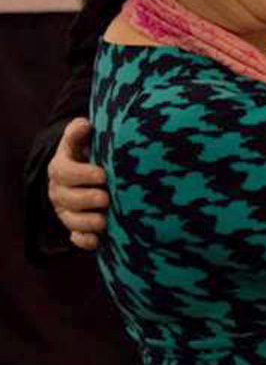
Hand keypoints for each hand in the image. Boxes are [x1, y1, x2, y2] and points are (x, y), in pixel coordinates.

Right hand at [47, 117, 108, 249]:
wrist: (89, 172)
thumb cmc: (89, 153)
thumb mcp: (82, 140)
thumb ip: (79, 132)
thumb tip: (83, 124)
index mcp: (61, 168)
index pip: (64, 172)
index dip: (82, 174)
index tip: (103, 175)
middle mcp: (60, 191)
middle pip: (67, 198)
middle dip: (87, 199)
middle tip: (106, 198)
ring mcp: (66, 210)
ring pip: (71, 219)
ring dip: (87, 222)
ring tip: (105, 220)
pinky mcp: (75, 225)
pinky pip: (75, 236)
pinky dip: (84, 240)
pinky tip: (97, 240)